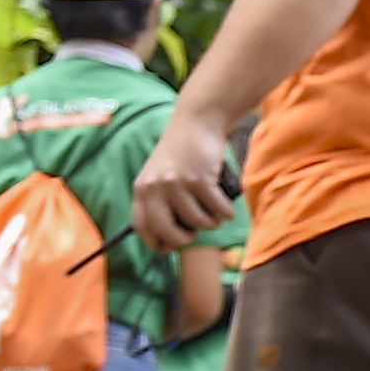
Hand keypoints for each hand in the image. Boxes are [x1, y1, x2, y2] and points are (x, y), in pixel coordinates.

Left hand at [132, 111, 235, 252]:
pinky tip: (227, 209)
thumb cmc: (182, 153)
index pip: (142, 227)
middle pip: (168, 232)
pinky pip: (216, 210)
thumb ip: (160, 204)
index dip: (156, 242)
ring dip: (211, 222)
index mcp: (142, 189)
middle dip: (185, 240)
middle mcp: (155, 187)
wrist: (197, 123)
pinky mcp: (199, 179)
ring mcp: (177, 184)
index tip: (169, 247)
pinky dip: (225, 213)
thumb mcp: (160, 176)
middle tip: (194, 233)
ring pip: (197, 222)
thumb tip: (167, 245)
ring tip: (215, 212)